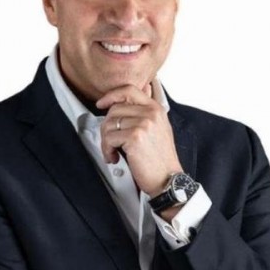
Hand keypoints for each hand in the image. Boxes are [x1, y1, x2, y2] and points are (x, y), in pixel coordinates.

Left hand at [95, 83, 182, 197]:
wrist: (168, 179)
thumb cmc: (160, 158)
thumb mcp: (158, 128)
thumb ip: (145, 112)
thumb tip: (132, 96)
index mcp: (156, 108)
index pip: (129, 90)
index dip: (111, 95)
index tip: (101, 103)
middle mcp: (150, 113)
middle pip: (114, 109)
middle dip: (107, 127)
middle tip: (111, 142)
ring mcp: (143, 123)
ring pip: (108, 124)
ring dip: (106, 141)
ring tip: (114, 152)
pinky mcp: (135, 137)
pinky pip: (109, 138)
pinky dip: (107, 150)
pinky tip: (115, 158)